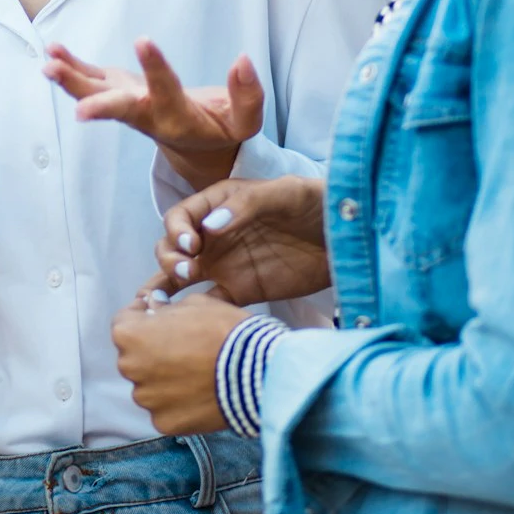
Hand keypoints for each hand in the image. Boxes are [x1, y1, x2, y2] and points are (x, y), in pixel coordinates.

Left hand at [43, 38, 263, 191]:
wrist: (192, 144)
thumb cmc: (220, 129)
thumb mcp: (244, 123)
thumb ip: (248, 97)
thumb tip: (244, 59)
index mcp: (177, 118)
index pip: (165, 90)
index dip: (155, 67)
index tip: (143, 40)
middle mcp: (146, 113)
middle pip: (120, 108)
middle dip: (98, 103)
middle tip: (77, 106)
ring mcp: (126, 104)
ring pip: (95, 94)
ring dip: (70, 81)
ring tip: (49, 64)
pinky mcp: (115, 92)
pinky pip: (90, 81)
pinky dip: (71, 66)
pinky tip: (52, 51)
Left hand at [112, 291, 245, 435]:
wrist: (255, 372)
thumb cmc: (223, 330)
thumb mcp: (192, 303)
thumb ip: (164, 307)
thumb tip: (153, 306)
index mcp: (129, 334)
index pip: (124, 323)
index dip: (142, 319)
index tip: (158, 319)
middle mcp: (130, 367)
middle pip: (135, 357)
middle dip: (152, 351)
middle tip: (183, 349)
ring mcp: (147, 398)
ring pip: (149, 386)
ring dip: (164, 380)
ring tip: (195, 374)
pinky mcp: (165, 423)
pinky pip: (165, 410)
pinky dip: (177, 404)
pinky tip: (199, 394)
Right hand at [143, 174, 328, 307]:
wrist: (347, 237)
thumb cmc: (315, 204)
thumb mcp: (284, 193)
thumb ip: (246, 204)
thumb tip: (210, 226)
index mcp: (217, 204)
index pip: (179, 217)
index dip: (176, 231)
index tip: (191, 245)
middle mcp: (213, 235)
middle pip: (171, 247)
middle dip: (169, 258)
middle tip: (188, 271)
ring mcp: (224, 264)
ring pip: (181, 275)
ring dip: (168, 284)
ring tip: (167, 298)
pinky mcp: (240, 291)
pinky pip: (209, 302)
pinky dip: (194, 310)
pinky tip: (188, 320)